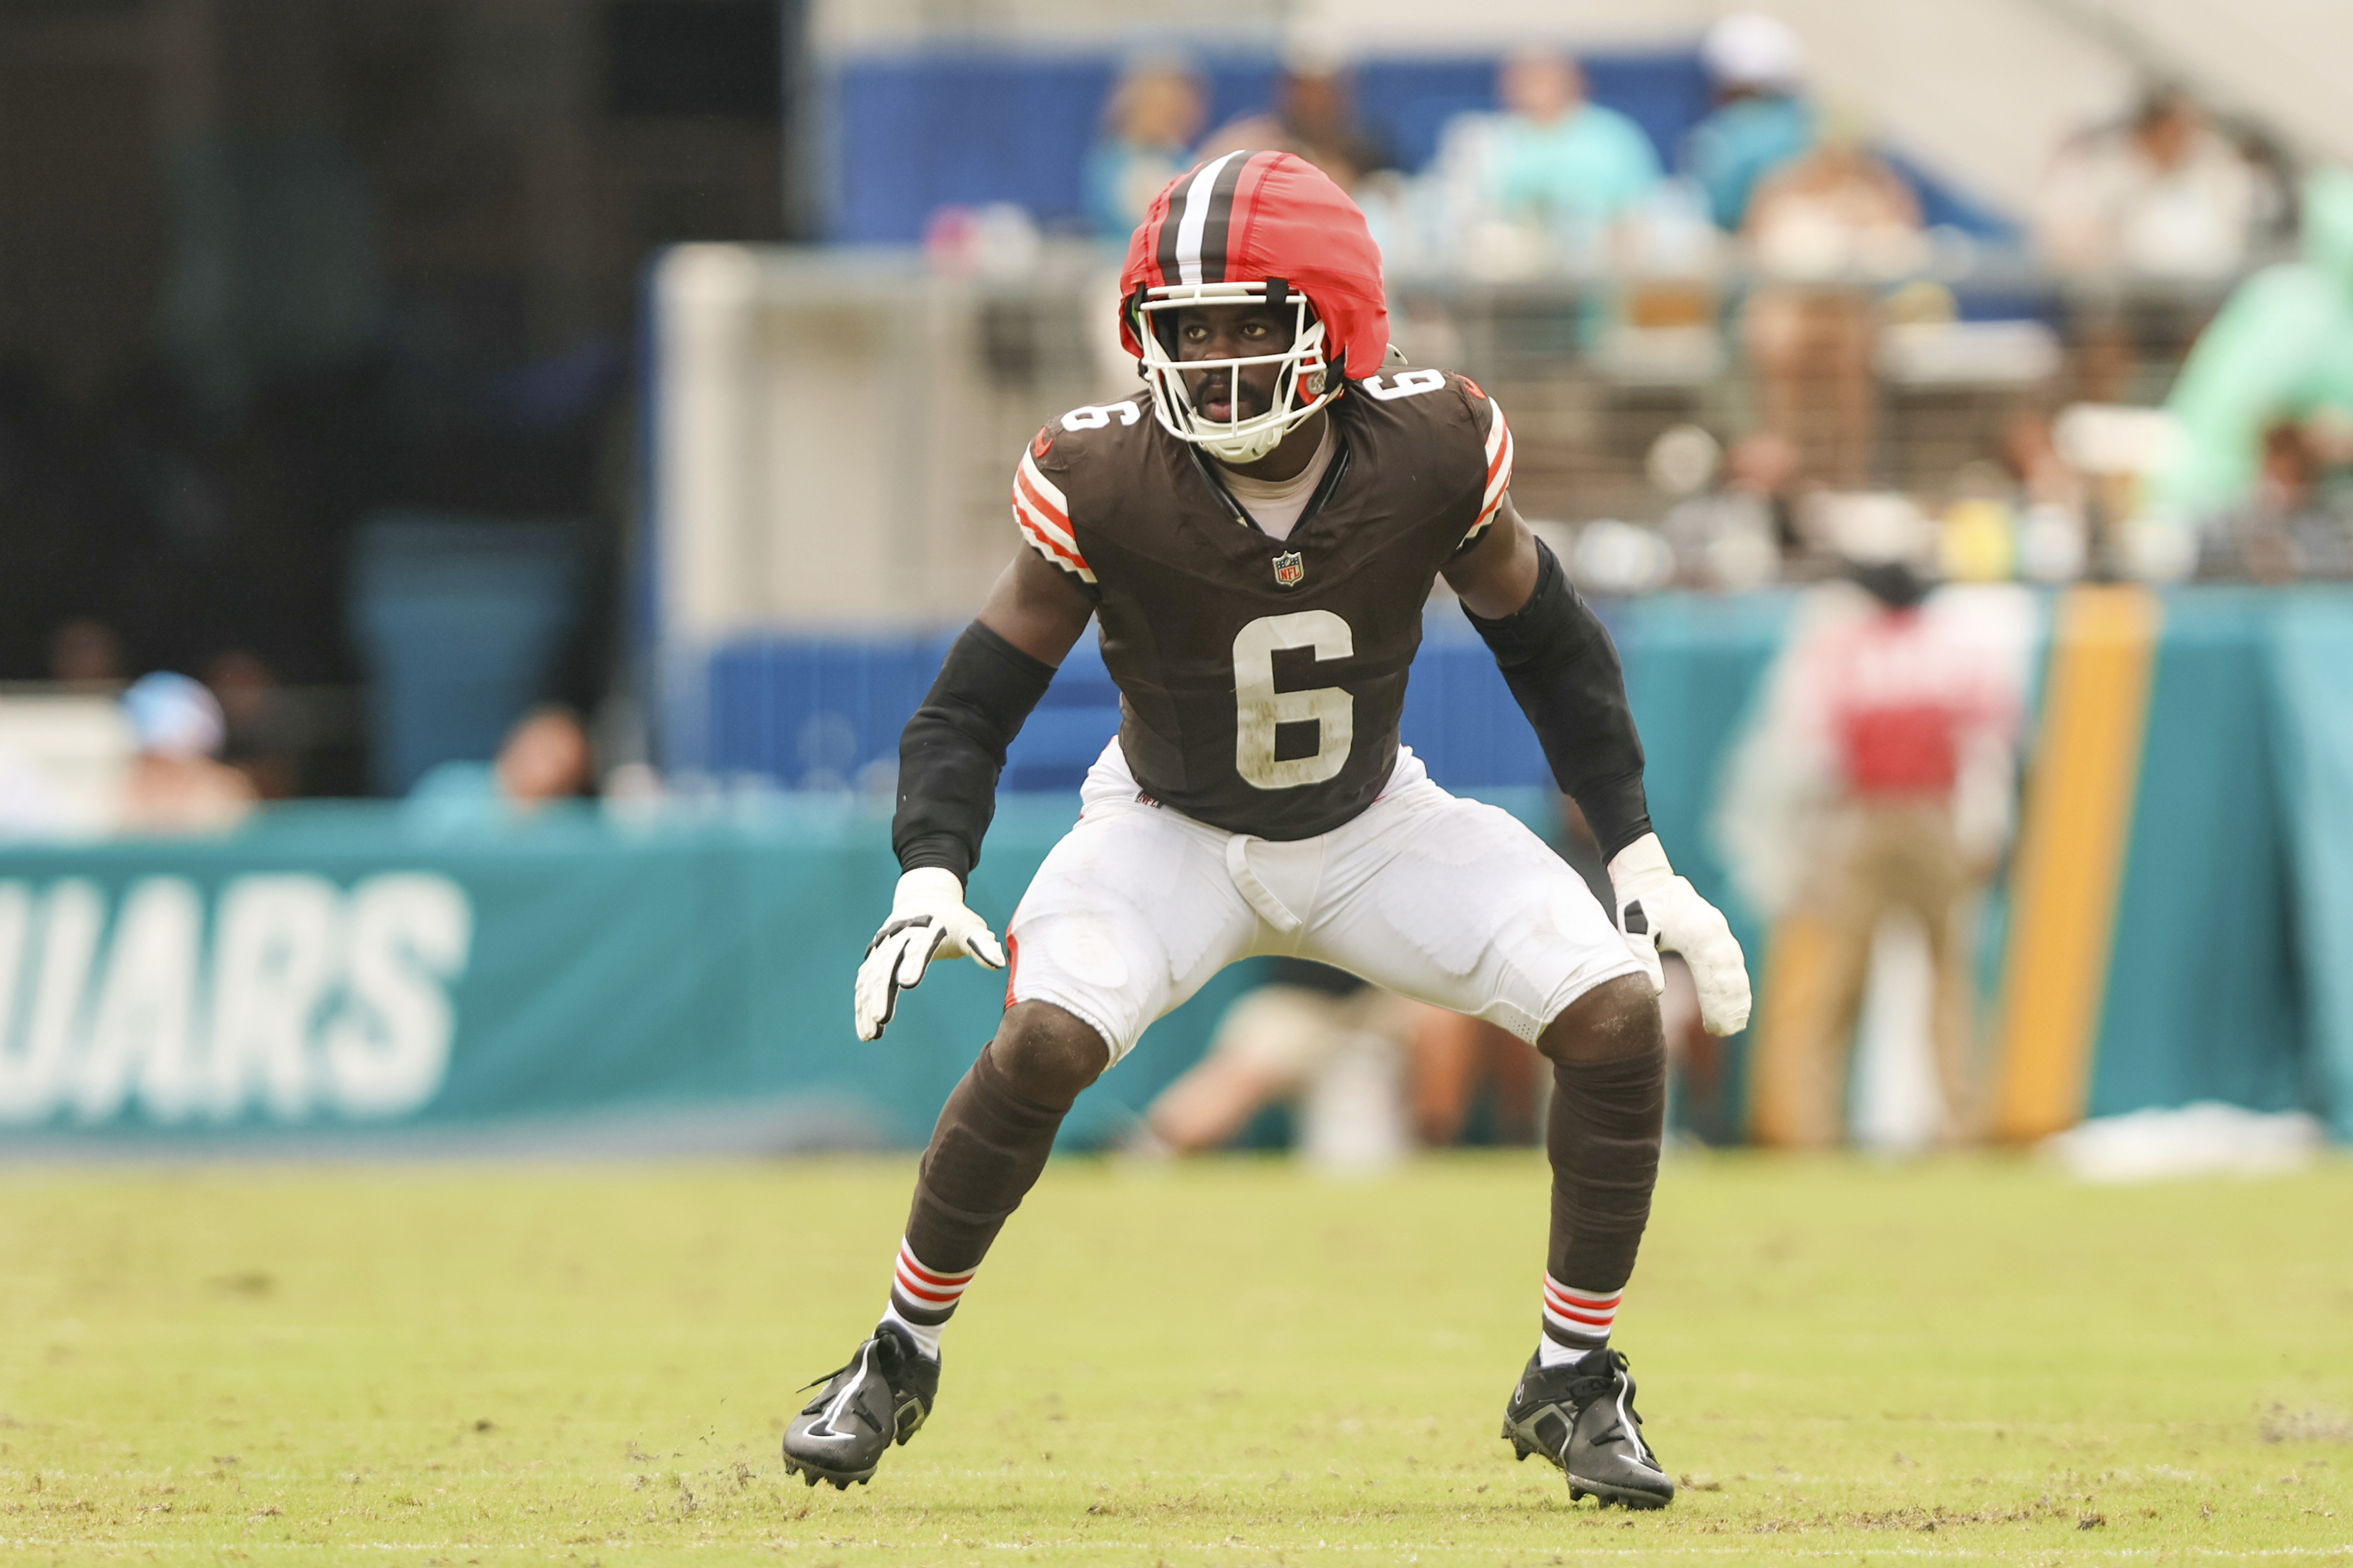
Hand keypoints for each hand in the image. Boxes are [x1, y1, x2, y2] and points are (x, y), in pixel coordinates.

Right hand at [854, 868, 1005, 1040]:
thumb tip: (998, 963)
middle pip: (887, 963)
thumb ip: (982, 945)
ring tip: (870, 1035)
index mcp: (925, 926)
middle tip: (881, 1019)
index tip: (907, 983)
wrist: (925, 896)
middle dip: (881, 992)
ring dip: (867, 1005)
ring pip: (871, 976)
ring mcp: (883, 946)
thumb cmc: (952, 918)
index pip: (919, 945)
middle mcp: (898, 935)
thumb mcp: (970, 927)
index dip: (913, 963)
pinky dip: (862, 1005)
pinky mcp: (875, 956)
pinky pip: (864, 983)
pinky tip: (865, 1030)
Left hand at [1607, 833, 1751, 1035]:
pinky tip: (1739, 1001)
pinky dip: (1738, 982)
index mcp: (1697, 934)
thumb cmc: (1639, 906)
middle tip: (1728, 1032)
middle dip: (1730, 1006)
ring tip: (1737, 1023)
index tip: (1716, 1028)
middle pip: (1729, 976)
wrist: (1649, 879)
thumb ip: (1643, 958)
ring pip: (1736, 969)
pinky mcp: (1718, 933)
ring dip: (1738, 996)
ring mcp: (1719, 932)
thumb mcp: (1635, 930)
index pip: (1712, 977)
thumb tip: (1656, 989)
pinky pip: (1733, 962)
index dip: (1716, 1005)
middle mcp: (1715, 933)